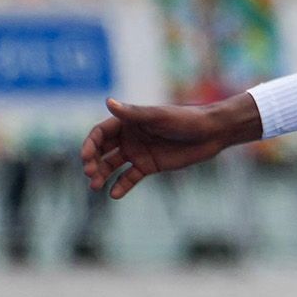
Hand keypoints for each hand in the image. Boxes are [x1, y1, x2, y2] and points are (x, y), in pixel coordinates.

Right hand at [79, 95, 255, 197]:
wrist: (210, 133)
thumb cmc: (185, 119)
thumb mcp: (158, 117)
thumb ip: (134, 113)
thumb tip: (109, 102)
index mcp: (128, 122)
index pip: (100, 134)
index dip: (90, 145)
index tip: (85, 158)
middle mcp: (129, 137)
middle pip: (102, 150)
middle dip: (93, 162)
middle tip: (90, 174)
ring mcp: (138, 152)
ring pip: (113, 165)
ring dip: (102, 175)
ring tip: (95, 186)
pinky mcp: (149, 165)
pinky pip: (130, 177)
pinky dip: (121, 185)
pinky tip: (114, 194)